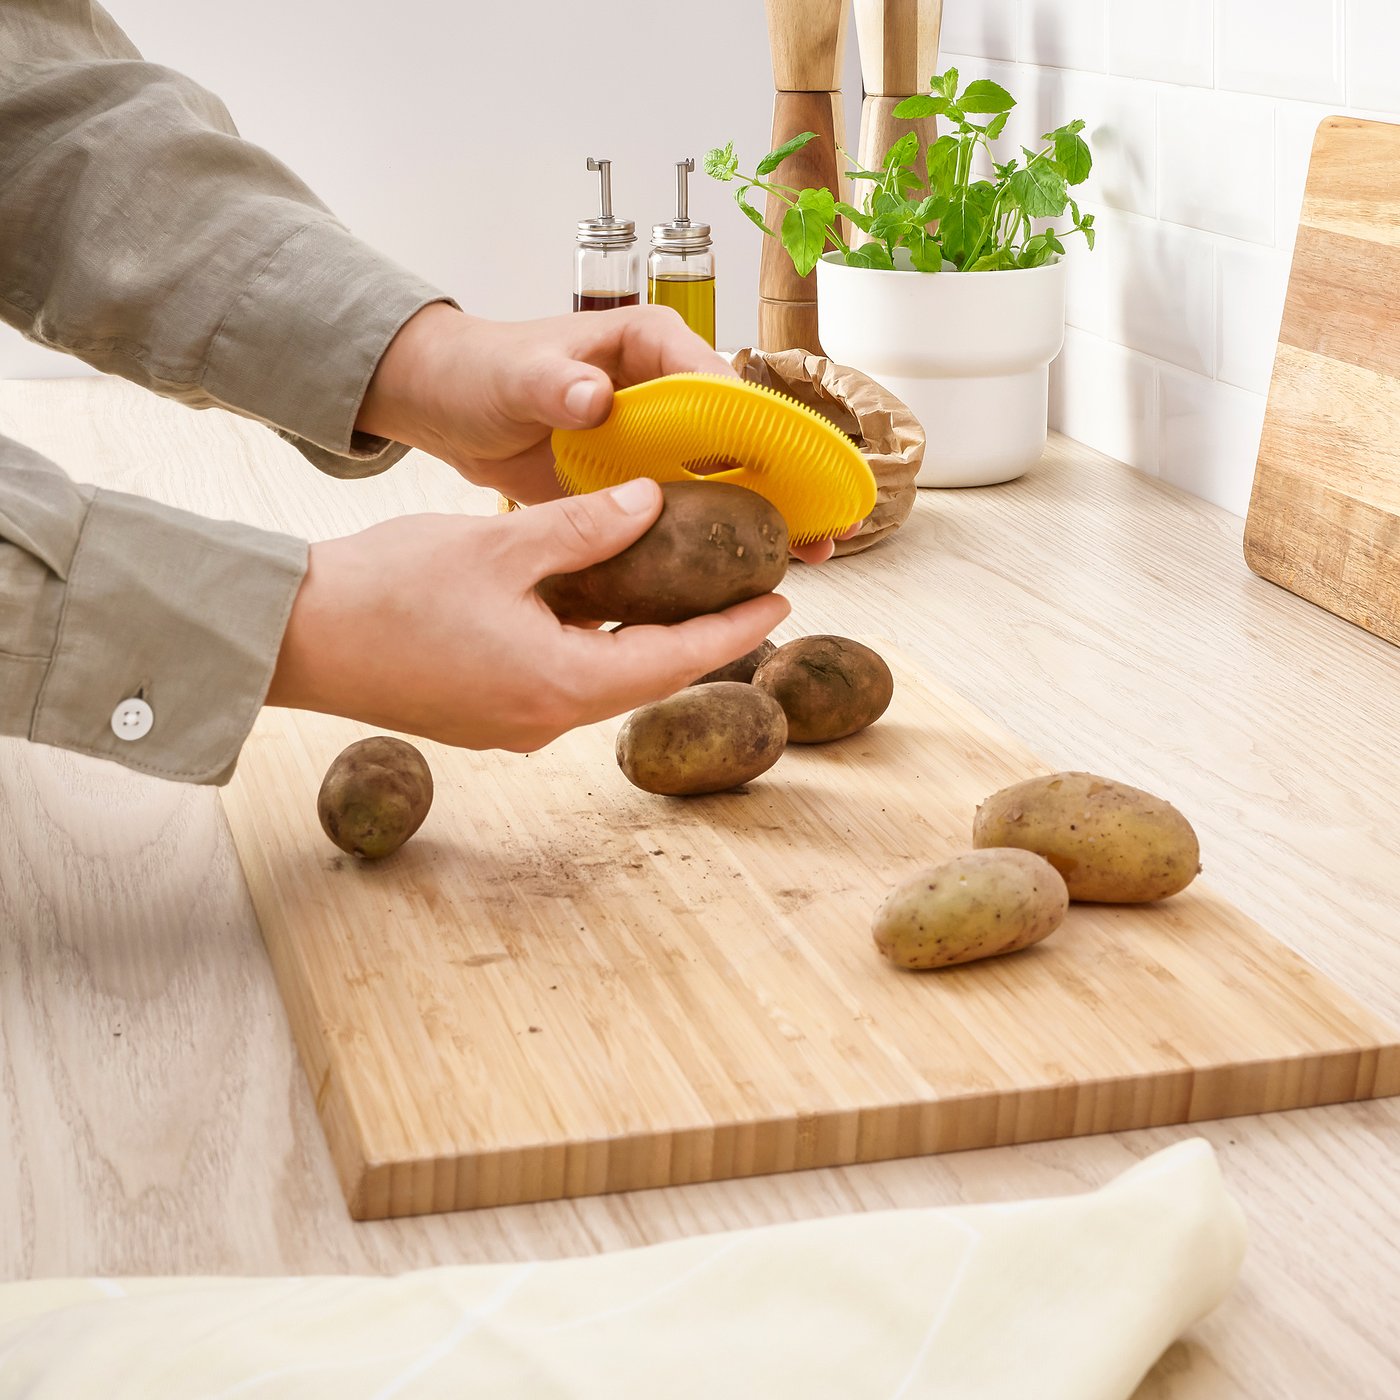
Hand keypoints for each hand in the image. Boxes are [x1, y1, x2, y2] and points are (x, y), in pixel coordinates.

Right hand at [265, 479, 789, 751]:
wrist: (295, 637)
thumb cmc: (387, 591)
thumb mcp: (499, 544)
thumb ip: (582, 528)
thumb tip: (649, 503)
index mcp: (560, 685)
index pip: (675, 659)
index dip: (734, 629)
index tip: (780, 601)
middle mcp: (545, 720)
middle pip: (645, 675)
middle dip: (697, 634)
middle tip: (740, 590)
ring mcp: (512, 725)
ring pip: (603, 678)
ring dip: (644, 638)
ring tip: (681, 591)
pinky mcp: (485, 713)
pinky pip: (562, 680)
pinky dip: (594, 643)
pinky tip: (601, 603)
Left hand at [355, 302, 856, 562]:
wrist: (449, 407)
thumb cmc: (482, 371)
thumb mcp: (514, 374)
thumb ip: (552, 382)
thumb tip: (591, 396)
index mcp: (652, 344)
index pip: (719, 381)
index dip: (759, 426)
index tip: (786, 469)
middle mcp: (667, 388)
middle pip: (741, 434)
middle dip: (785, 478)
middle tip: (824, 523)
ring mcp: (656, 437)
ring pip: (724, 477)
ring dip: (761, 517)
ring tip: (806, 557)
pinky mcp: (637, 479)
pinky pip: (686, 510)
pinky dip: (713, 541)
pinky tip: (742, 575)